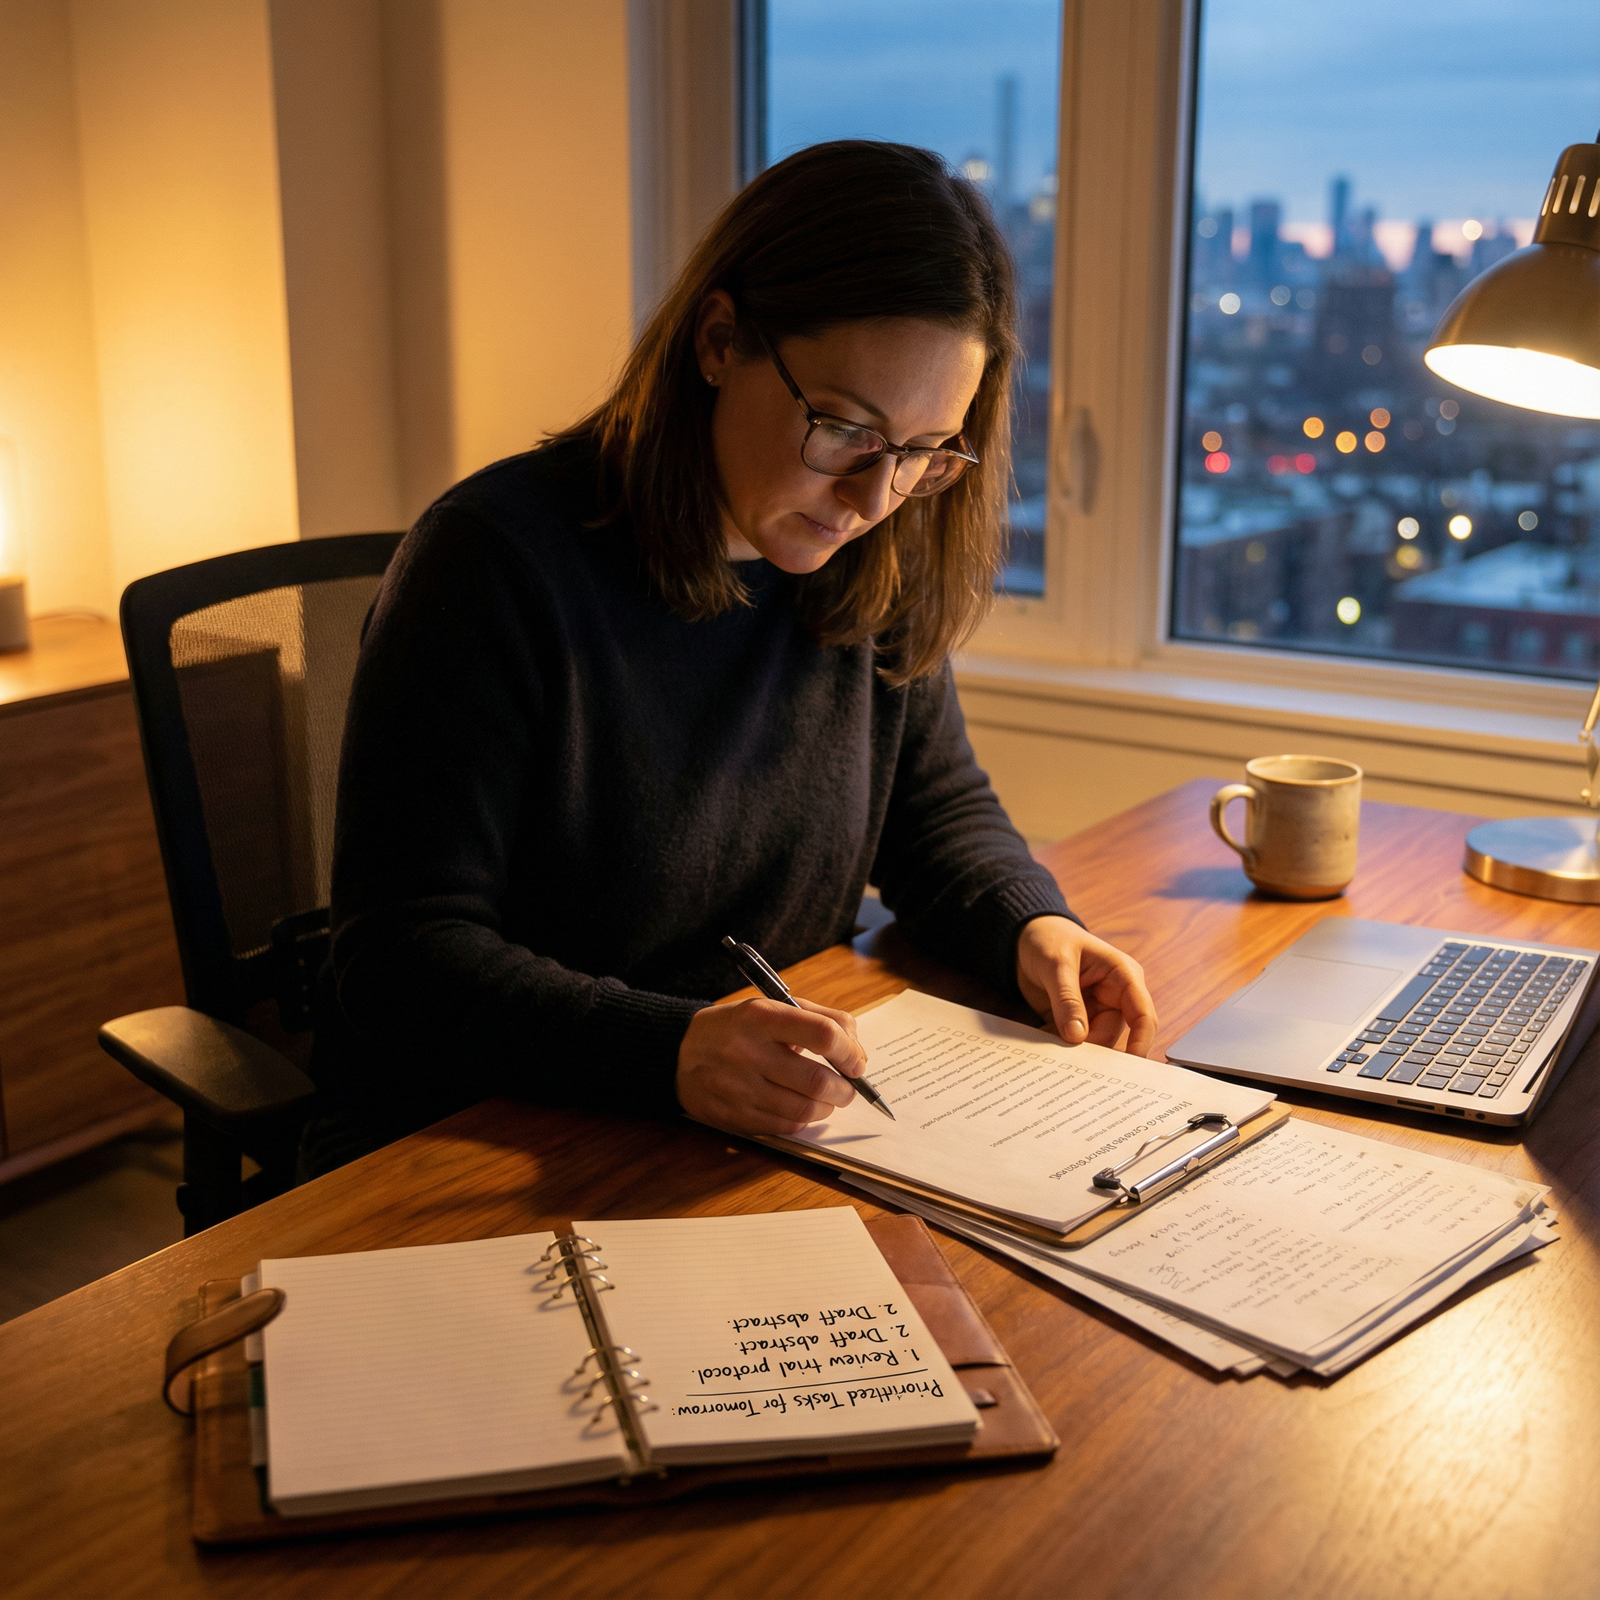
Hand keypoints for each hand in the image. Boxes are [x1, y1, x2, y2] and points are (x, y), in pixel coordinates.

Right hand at [676, 997, 867, 1136]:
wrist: (679, 1054)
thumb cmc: (737, 1028)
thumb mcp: (772, 1008)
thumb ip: (820, 1019)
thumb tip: (856, 1049)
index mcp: (761, 1017)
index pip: (822, 1034)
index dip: (849, 1052)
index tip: (855, 1062)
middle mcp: (748, 1052)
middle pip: (816, 1080)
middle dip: (844, 1090)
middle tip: (848, 1089)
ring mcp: (738, 1088)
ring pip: (803, 1110)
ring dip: (825, 1108)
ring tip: (826, 1100)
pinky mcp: (733, 1116)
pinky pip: (783, 1127)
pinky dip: (801, 1121)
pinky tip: (800, 1109)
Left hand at [1015, 916, 1157, 1055]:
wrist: (1026, 937)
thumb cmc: (1050, 938)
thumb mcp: (1057, 964)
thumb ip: (1067, 1000)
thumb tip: (1077, 1036)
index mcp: (1123, 976)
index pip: (1143, 1015)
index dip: (1141, 1042)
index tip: (1129, 1065)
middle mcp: (1114, 996)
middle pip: (1113, 1034)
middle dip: (1092, 1048)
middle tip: (1071, 1061)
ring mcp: (1095, 1009)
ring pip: (1092, 1041)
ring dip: (1071, 1048)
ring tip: (1050, 1047)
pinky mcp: (1076, 1019)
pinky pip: (1072, 1041)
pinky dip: (1058, 1045)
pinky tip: (1042, 1040)